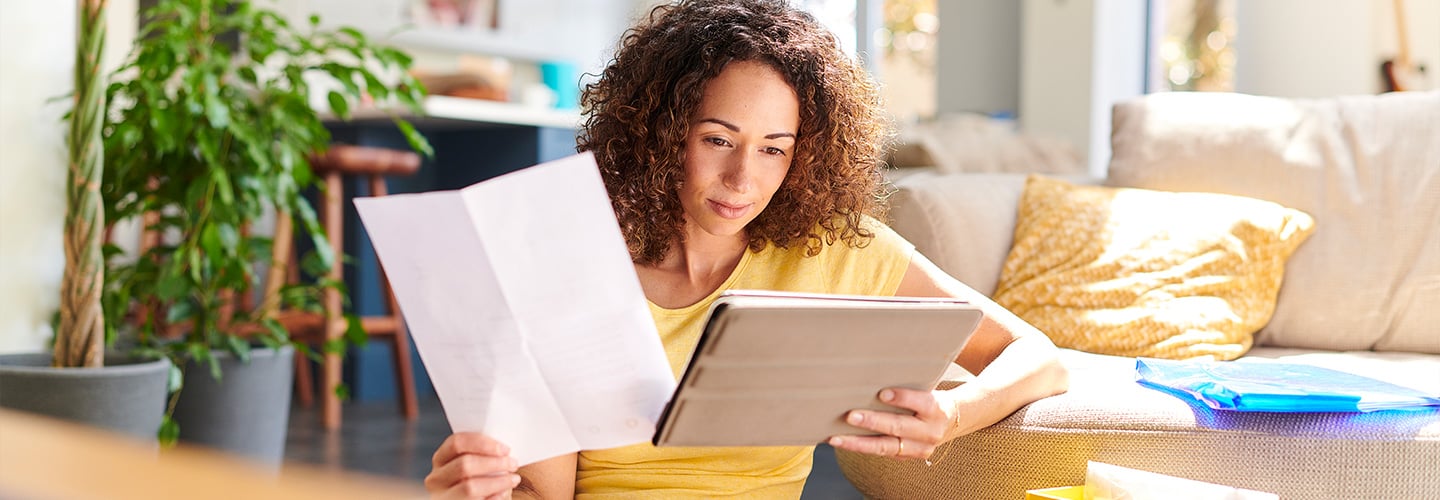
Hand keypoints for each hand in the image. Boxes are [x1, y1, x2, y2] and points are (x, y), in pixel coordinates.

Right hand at [426, 432, 521, 498]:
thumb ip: (481, 455)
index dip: (482, 443)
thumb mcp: (473, 466)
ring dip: (498, 482)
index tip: (505, 449)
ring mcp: (442, 497)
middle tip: (513, 464)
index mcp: (440, 460)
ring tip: (514, 479)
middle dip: (494, 463)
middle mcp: (436, 479)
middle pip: (464, 465)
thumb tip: (504, 451)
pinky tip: (503, 494)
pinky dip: (494, 498)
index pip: (456, 443)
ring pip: (470, 487)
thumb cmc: (476, 481)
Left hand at [827, 388, 955, 460]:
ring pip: (886, 447)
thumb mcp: (928, 386)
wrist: (952, 420)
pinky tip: (842, 442)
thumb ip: (909, 382)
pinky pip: (882, 453)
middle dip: (873, 422)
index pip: (921, 402)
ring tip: (836, 438)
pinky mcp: (908, 457)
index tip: (881, 393)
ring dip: (858, 443)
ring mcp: (919, 448)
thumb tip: (876, 368)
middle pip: (899, 427)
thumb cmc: (930, 396)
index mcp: (936, 409)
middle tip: (850, 416)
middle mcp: (930, 431)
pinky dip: (861, 448)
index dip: (902, 398)